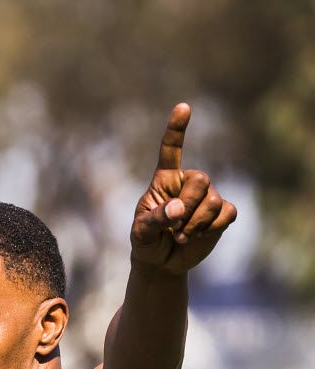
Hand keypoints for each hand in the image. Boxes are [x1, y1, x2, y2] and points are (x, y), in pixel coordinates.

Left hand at [131, 103, 236, 273]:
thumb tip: (178, 209)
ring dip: (197, 224)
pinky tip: (199, 236)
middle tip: (174, 229)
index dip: (177, 130)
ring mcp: (207, 197)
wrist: (161, 261)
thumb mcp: (141, 233)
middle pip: (201, 180)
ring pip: (214, 201)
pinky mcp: (222, 213)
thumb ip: (155, 220)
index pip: (171, 150)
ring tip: (181, 236)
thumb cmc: (146, 242)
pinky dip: (212, 228)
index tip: (183, 107)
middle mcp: (188, 183)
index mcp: (164, 180)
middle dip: (189, 207)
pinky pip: (228, 213)